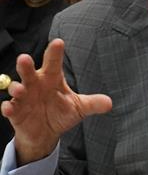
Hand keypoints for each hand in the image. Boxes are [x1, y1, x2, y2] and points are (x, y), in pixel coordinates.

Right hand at [0, 39, 112, 164]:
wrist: (45, 132)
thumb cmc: (60, 112)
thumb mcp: (79, 107)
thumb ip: (93, 103)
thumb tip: (109, 102)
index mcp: (52, 79)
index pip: (54, 63)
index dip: (55, 53)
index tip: (58, 42)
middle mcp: (35, 85)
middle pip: (29, 72)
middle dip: (26, 65)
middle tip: (25, 58)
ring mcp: (23, 98)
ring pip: (16, 88)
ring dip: (16, 88)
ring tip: (19, 89)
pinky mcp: (15, 112)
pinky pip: (9, 108)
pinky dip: (8, 107)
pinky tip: (8, 108)